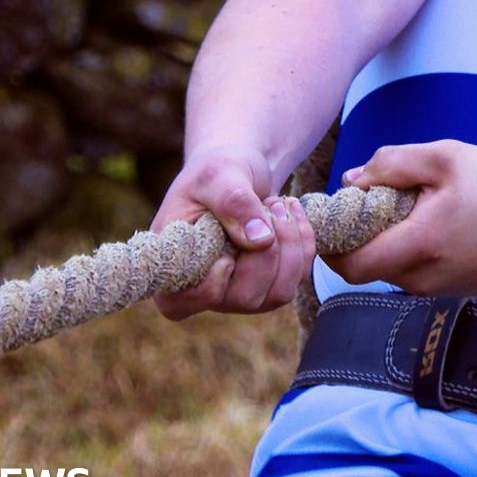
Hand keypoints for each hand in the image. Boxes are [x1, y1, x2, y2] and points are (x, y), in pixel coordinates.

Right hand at [150, 145, 315, 319]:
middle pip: (244, 298)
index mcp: (174, 264)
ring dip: (289, 245)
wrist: (237, 171)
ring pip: (278, 293)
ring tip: (279, 205)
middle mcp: (205, 288)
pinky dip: (303, 242)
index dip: (209, 289)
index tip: (227, 256)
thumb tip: (261, 240)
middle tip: (268, 205)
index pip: (179, 304)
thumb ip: (232, 202)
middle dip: (266, 252)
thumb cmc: (215, 173)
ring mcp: (240, 292)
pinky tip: (292, 213)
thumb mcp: (217, 174)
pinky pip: (297, 278)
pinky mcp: (270, 285)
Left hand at [325, 140, 476, 295]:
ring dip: (381, 241)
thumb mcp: (447, 157)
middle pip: (363, 267)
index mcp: (419, 246)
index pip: (350, 265)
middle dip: (353, 238)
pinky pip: (409, 271)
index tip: (330, 216)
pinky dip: (403, 248)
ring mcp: (435, 289)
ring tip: (404, 206)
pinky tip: (426, 221)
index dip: (329, 245)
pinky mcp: (447, 290)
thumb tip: (352, 181)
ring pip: (386, 268)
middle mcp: (422, 279)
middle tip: (363, 204)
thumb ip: (392, 163)